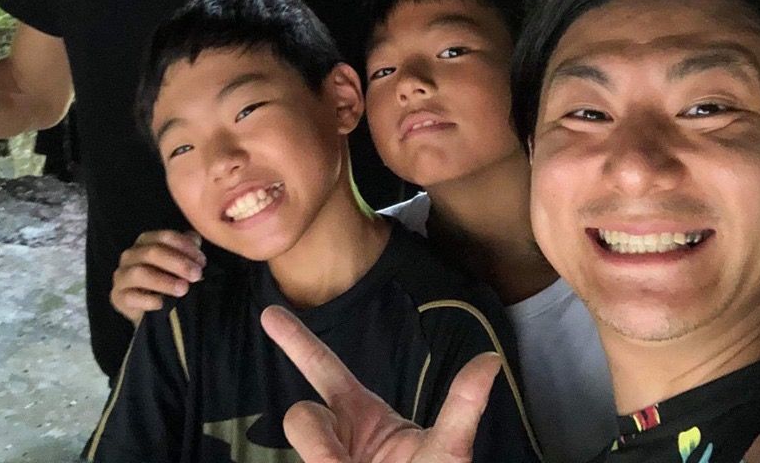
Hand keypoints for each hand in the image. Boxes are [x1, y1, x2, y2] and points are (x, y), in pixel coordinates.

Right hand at [110, 229, 204, 324]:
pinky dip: (148, 300)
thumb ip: (188, 248)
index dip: (185, 247)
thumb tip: (195, 241)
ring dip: (164, 281)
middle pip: (153, 252)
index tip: (201, 261)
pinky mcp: (117, 297)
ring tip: (183, 289)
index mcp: (146, 241)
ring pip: (140, 273)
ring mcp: (121, 275)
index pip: (165, 237)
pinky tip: (162, 303)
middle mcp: (130, 254)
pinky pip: (130, 297)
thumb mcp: (180, 261)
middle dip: (178, 263)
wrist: (150, 309)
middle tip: (196, 275)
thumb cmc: (168, 278)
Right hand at [261, 306, 499, 462]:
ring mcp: (324, 459)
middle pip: (301, 416)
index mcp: (362, 414)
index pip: (322, 367)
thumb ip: (461, 408)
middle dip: (317, 441)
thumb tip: (491, 360)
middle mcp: (336, 436)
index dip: (296, 339)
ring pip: (305, 447)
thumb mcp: (447, 452)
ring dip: (326, 460)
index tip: (268, 312)